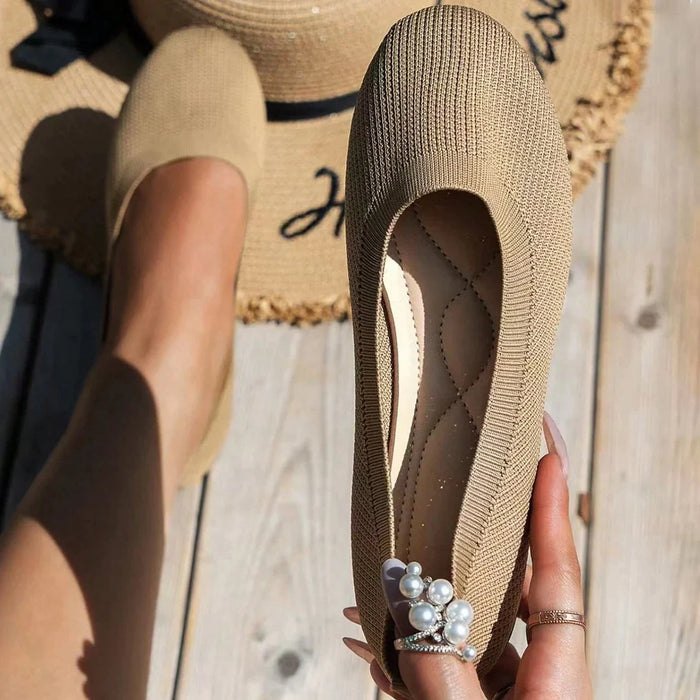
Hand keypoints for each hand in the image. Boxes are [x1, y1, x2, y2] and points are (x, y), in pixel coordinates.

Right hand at [343, 414, 592, 698]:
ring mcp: (508, 688)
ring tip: (370, 587)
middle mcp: (537, 673)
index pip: (557, 575)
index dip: (550, 510)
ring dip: (416, 605)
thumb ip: (442, 672)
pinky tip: (367, 642)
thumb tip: (405, 608)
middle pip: (508, 585)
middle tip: (449, 493)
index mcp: (556, 678)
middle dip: (467, 542)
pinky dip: (405, 650)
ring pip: (464, 626)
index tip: (547, 452)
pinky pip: (443, 664)